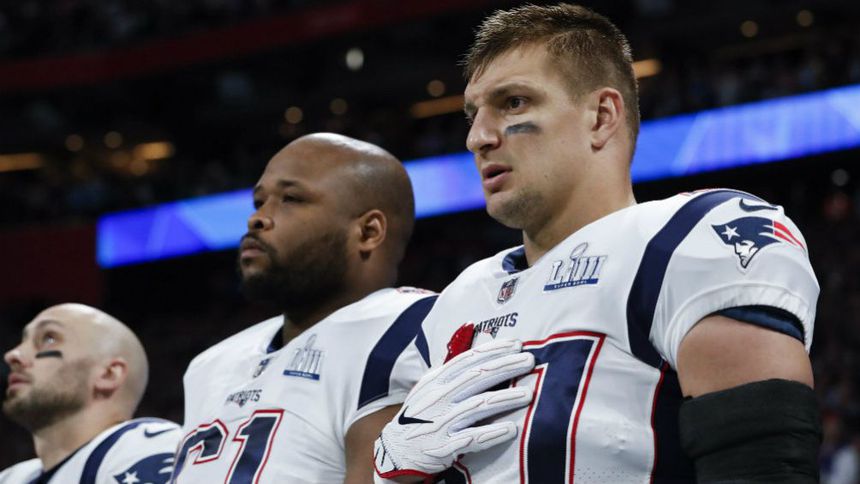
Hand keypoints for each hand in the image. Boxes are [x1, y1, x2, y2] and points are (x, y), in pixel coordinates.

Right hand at [373, 339, 534, 479]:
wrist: (396, 450)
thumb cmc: (421, 415)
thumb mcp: (430, 388)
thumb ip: (452, 370)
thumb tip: (474, 341)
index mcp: (436, 381)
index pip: (467, 360)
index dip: (493, 350)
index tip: (516, 344)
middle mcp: (438, 398)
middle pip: (475, 378)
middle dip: (504, 367)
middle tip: (528, 360)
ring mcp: (440, 422)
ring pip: (477, 406)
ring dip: (505, 399)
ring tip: (529, 393)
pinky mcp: (444, 446)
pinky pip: (471, 438)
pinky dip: (492, 434)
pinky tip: (511, 429)